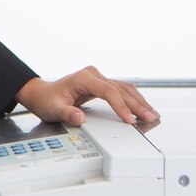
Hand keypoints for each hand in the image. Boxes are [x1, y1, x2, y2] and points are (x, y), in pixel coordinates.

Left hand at [15, 67, 158, 125]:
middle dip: (137, 105)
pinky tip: (142, 107)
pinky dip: (133, 99)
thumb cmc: (47, 101)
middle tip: (151, 118)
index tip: (130, 120)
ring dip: (139, 101)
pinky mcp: (101, 84)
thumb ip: (66, 114)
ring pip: (124, 88)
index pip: (109, 91)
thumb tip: (79, 118)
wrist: (42, 94)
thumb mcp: (53, 109)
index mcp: (83, 78)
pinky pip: (121, 90)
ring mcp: (98, 78)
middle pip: (121, 89)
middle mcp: (93, 75)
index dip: (121, 106)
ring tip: (152, 114)